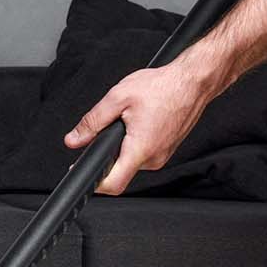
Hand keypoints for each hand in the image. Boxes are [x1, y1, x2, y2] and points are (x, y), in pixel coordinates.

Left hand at [64, 60, 216, 195]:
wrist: (192, 82)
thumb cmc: (163, 87)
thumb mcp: (118, 98)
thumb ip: (92, 122)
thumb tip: (74, 139)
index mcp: (141, 149)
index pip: (114, 184)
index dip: (94, 182)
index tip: (82, 172)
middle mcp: (154, 158)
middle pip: (121, 169)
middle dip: (109, 152)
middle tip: (110, 127)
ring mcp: (162, 156)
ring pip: (132, 160)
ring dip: (124, 144)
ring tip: (130, 119)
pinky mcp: (167, 150)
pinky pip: (144, 152)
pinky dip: (136, 140)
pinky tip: (141, 121)